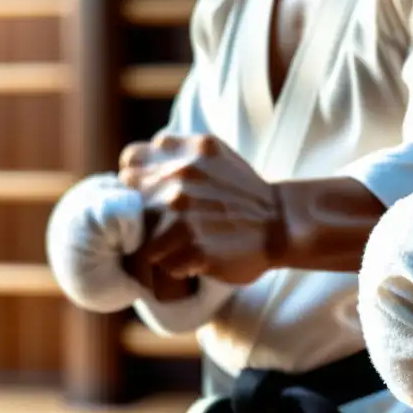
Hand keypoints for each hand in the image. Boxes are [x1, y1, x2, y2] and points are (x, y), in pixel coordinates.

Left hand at [118, 134, 281, 285]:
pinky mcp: (191, 244)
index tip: (152, 194)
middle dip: (146, 214)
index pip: (131, 162)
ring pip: (140, 235)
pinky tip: (195, 256)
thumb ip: (174, 154)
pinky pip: (158, 261)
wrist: (282, 224)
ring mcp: (184, 210)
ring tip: (185, 243)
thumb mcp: (212, 156)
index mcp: (186, 149)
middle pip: (130, 202)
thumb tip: (130, 169)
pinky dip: (174, 263)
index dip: (138, 181)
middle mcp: (181, 174)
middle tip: (171, 224)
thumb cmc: (243, 195)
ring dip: (159, 243)